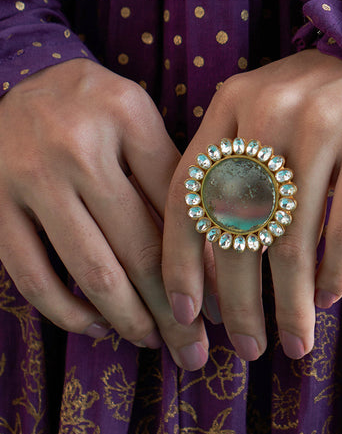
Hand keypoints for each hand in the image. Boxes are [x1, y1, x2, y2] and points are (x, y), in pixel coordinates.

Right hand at [0, 59, 208, 369]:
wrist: (16, 80)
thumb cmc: (94, 107)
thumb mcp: (138, 118)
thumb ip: (172, 175)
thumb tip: (217, 262)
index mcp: (127, 117)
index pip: (178, 206)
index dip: (207, 264)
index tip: (228, 307)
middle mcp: (79, 148)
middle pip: (140, 247)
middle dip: (175, 311)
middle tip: (198, 353)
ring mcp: (32, 179)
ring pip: (92, 271)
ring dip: (130, 319)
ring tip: (157, 343)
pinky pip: (34, 278)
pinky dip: (69, 312)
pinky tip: (99, 327)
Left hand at [162, 51, 341, 362]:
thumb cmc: (322, 101)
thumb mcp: (265, 110)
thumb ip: (232, 164)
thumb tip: (208, 270)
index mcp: (230, 102)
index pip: (187, 191)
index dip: (180, 260)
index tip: (185, 313)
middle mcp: (269, 109)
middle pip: (237, 226)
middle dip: (239, 302)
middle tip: (247, 348)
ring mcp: (323, 123)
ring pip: (292, 239)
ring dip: (292, 304)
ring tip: (294, 342)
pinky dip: (336, 274)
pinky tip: (330, 299)